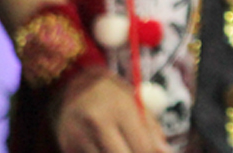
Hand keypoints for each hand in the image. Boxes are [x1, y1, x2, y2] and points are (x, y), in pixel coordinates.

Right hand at [52, 68, 169, 152]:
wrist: (74, 85)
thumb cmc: (113, 95)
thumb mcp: (137, 104)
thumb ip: (152, 130)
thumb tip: (165, 152)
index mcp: (121, 110)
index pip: (142, 147)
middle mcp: (98, 124)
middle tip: (138, 150)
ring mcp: (79, 137)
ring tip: (122, 145)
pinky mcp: (68, 147)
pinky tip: (107, 147)